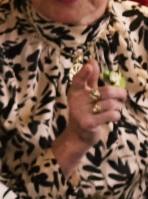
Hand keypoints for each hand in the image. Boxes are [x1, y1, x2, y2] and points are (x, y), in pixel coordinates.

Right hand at [55, 60, 126, 176]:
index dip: (84, 73)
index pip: (78, 80)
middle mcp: (76, 101)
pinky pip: (111, 115)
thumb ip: (90, 79)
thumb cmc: (85, 112)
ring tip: (114, 109)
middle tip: (122, 97)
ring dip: (118, 107)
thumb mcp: (85, 95)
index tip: (90, 65)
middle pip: (107, 92)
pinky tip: (112, 117)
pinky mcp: (88, 123)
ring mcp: (81, 113)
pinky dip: (116, 116)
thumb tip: (92, 62)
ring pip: (111, 104)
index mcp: (75, 92)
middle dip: (120, 94)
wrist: (77, 136)